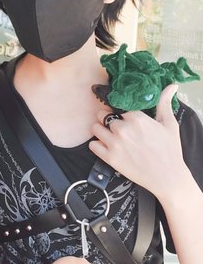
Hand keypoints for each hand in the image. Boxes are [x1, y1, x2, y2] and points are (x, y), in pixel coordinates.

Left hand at [89, 84, 187, 200]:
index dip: (119, 112)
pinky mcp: (109, 158)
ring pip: (95, 128)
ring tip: (110, 135)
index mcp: (137, 118)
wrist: (168, 177)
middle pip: (103, 115)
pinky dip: (97, 145)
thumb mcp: (170, 124)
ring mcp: (114, 143)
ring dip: (100, 130)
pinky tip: (106, 146)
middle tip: (115, 126)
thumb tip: (172, 86)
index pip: (117, 107)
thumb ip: (164, 103)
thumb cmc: (170, 151)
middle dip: (107, 119)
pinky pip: (92, 145)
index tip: (121, 116)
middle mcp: (123, 129)